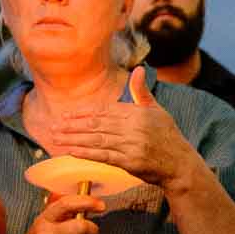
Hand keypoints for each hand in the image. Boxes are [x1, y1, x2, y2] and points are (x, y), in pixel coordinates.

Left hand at [52, 68, 197, 192]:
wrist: (180, 164)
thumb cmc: (168, 136)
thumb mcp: (157, 110)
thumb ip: (142, 91)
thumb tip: (139, 69)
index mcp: (137, 113)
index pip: (104, 110)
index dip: (83, 113)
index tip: (66, 115)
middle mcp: (133, 128)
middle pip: (97, 125)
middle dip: (73, 125)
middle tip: (54, 126)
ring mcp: (131, 145)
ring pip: (97, 140)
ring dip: (74, 139)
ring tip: (56, 138)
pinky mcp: (130, 162)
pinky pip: (104, 156)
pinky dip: (87, 154)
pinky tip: (72, 152)